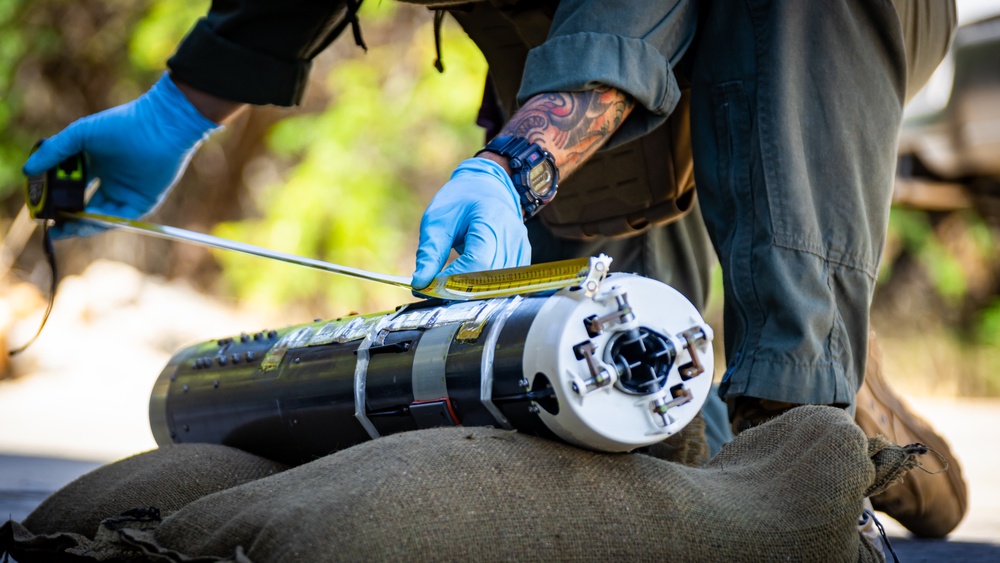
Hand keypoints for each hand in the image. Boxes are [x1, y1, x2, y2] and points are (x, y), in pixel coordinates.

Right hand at [22, 73, 220, 237]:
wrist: (160, 127)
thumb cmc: (122, 125)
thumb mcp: (80, 136)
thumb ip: (54, 152)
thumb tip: (27, 170)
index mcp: (97, 164)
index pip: (72, 187)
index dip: (57, 198)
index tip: (41, 206)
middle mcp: (111, 181)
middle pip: (85, 207)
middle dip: (67, 219)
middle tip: (50, 227)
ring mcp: (127, 193)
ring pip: (100, 216)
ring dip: (81, 224)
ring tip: (63, 229)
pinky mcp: (142, 202)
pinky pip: (119, 218)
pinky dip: (102, 223)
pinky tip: (84, 222)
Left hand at [411, 158, 529, 289]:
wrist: (487, 185)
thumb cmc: (460, 200)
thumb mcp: (437, 220)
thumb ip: (430, 252)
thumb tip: (420, 283)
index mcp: (491, 220)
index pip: (477, 262)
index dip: (454, 280)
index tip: (430, 285)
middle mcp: (512, 236)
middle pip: (489, 279)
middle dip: (460, 290)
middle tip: (436, 289)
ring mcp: (521, 247)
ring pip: (498, 286)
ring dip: (473, 292)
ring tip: (449, 285)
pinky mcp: (523, 257)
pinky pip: (505, 283)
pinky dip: (485, 288)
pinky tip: (468, 283)